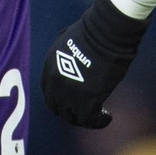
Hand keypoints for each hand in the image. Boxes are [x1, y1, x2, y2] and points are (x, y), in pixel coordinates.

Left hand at [40, 0, 149, 128]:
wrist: (105, 34)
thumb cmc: (92, 32)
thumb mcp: (66, 42)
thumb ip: (63, 57)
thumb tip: (71, 65)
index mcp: (49, 67)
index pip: (48, 92)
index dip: (59, 99)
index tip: (71, 100)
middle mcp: (55, 83)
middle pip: (57, 108)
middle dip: (69, 111)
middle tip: (84, 111)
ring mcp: (69, 94)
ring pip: (72, 118)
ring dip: (84, 119)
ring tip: (98, 115)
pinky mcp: (86, 101)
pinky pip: (89, 120)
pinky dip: (98, 121)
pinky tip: (107, 117)